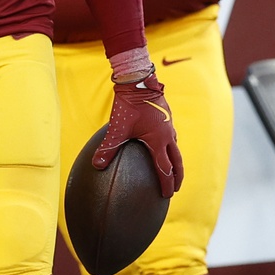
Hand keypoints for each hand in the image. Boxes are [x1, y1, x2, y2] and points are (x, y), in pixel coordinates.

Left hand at [93, 70, 183, 197]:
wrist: (138, 79)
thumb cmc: (128, 104)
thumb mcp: (117, 128)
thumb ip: (108, 148)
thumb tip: (96, 165)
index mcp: (158, 140)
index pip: (165, 169)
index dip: (167, 184)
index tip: (167, 196)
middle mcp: (168, 134)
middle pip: (177, 160)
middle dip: (177, 176)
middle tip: (175, 188)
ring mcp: (169, 124)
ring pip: (175, 147)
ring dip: (175, 160)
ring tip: (171, 167)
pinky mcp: (166, 115)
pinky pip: (171, 134)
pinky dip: (169, 145)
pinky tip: (161, 142)